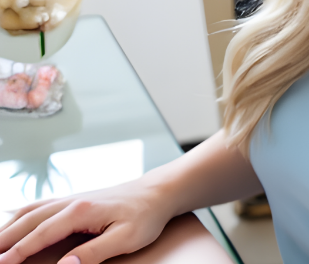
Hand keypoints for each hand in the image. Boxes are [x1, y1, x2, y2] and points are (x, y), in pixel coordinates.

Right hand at [0, 177, 174, 263]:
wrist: (157, 192)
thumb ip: (94, 253)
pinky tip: (12, 223)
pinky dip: (20, 215)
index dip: (18, 252)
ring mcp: (72, 198)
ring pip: (30, 211)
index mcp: (81, 211)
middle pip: (28, 221)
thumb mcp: (126, 238)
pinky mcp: (75, 199)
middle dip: (3, 240)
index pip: (41, 234)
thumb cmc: (145, 216)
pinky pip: (40, 206)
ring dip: (8, 227)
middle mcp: (72, 201)